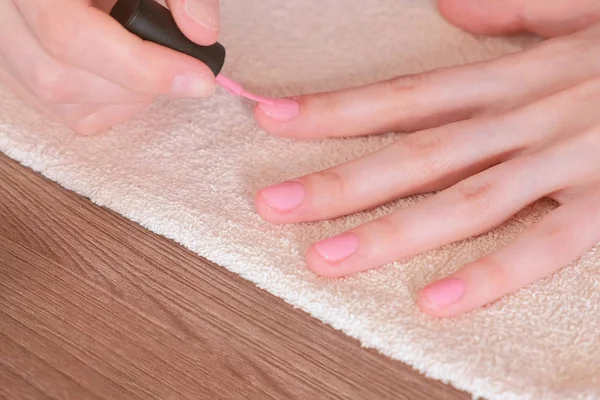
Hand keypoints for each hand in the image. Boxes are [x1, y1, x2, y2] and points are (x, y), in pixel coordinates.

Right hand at [0, 0, 219, 134]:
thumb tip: (203, 34)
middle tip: (181, 67)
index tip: (200, 77)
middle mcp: (4, 12)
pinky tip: (130, 77)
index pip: (68, 34)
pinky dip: (108, 104)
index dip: (141, 67)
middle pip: (59, 77)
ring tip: (154, 64)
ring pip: (57, 98)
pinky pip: (59, 108)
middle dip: (136, 85)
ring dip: (124, 97)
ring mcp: (3, 43)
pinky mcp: (16, 67)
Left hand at [253, 0, 599, 316]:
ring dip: (390, 234)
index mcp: (513, 78)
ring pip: (463, 204)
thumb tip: (448, 9)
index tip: (272, 118)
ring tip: (326, 259)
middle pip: (415, 155)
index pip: (403, 96)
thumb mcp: (583, 8)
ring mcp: (567, 164)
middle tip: (272, 205)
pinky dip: (493, 275)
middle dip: (338, 182)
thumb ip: (515, 10)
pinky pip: (546, 247)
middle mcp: (526, 120)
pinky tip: (439, 302)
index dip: (333, 109)